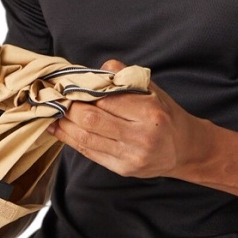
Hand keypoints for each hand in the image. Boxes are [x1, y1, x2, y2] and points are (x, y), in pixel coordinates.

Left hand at [46, 59, 207, 179]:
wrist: (184, 150)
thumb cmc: (166, 115)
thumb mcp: (152, 90)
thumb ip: (125, 77)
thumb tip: (98, 68)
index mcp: (150, 112)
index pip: (106, 99)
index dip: (82, 92)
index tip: (68, 85)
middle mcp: (142, 136)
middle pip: (91, 120)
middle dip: (69, 108)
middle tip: (56, 98)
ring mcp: (131, 156)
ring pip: (86, 138)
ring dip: (64, 125)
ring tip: (52, 113)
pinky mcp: (123, 169)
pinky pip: (90, 153)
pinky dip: (70, 140)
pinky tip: (59, 130)